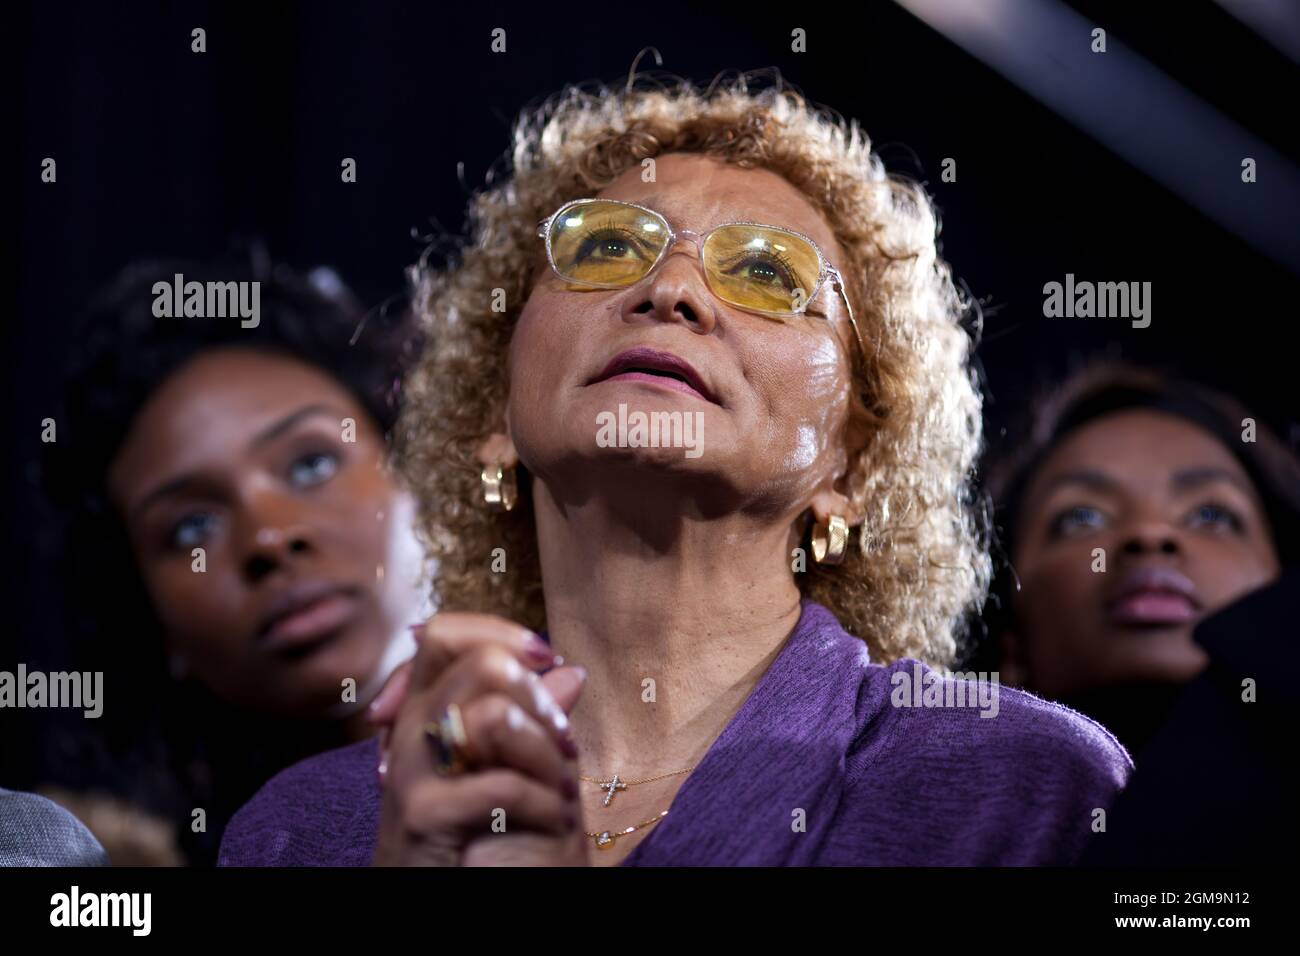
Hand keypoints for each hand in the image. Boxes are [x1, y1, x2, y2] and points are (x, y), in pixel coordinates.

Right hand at [370, 613, 588, 865]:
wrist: (429, 895)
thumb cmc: (469, 831)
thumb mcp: (506, 766)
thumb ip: (530, 718)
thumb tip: (571, 672)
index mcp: (423, 710)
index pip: (445, 635)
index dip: (501, 634)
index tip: (545, 658)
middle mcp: (410, 730)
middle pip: (480, 663)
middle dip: (537, 696)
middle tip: (561, 740)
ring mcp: (411, 770)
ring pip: (494, 715)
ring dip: (546, 753)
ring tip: (561, 787)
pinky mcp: (423, 813)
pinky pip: (502, 785)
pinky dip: (544, 804)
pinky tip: (553, 820)